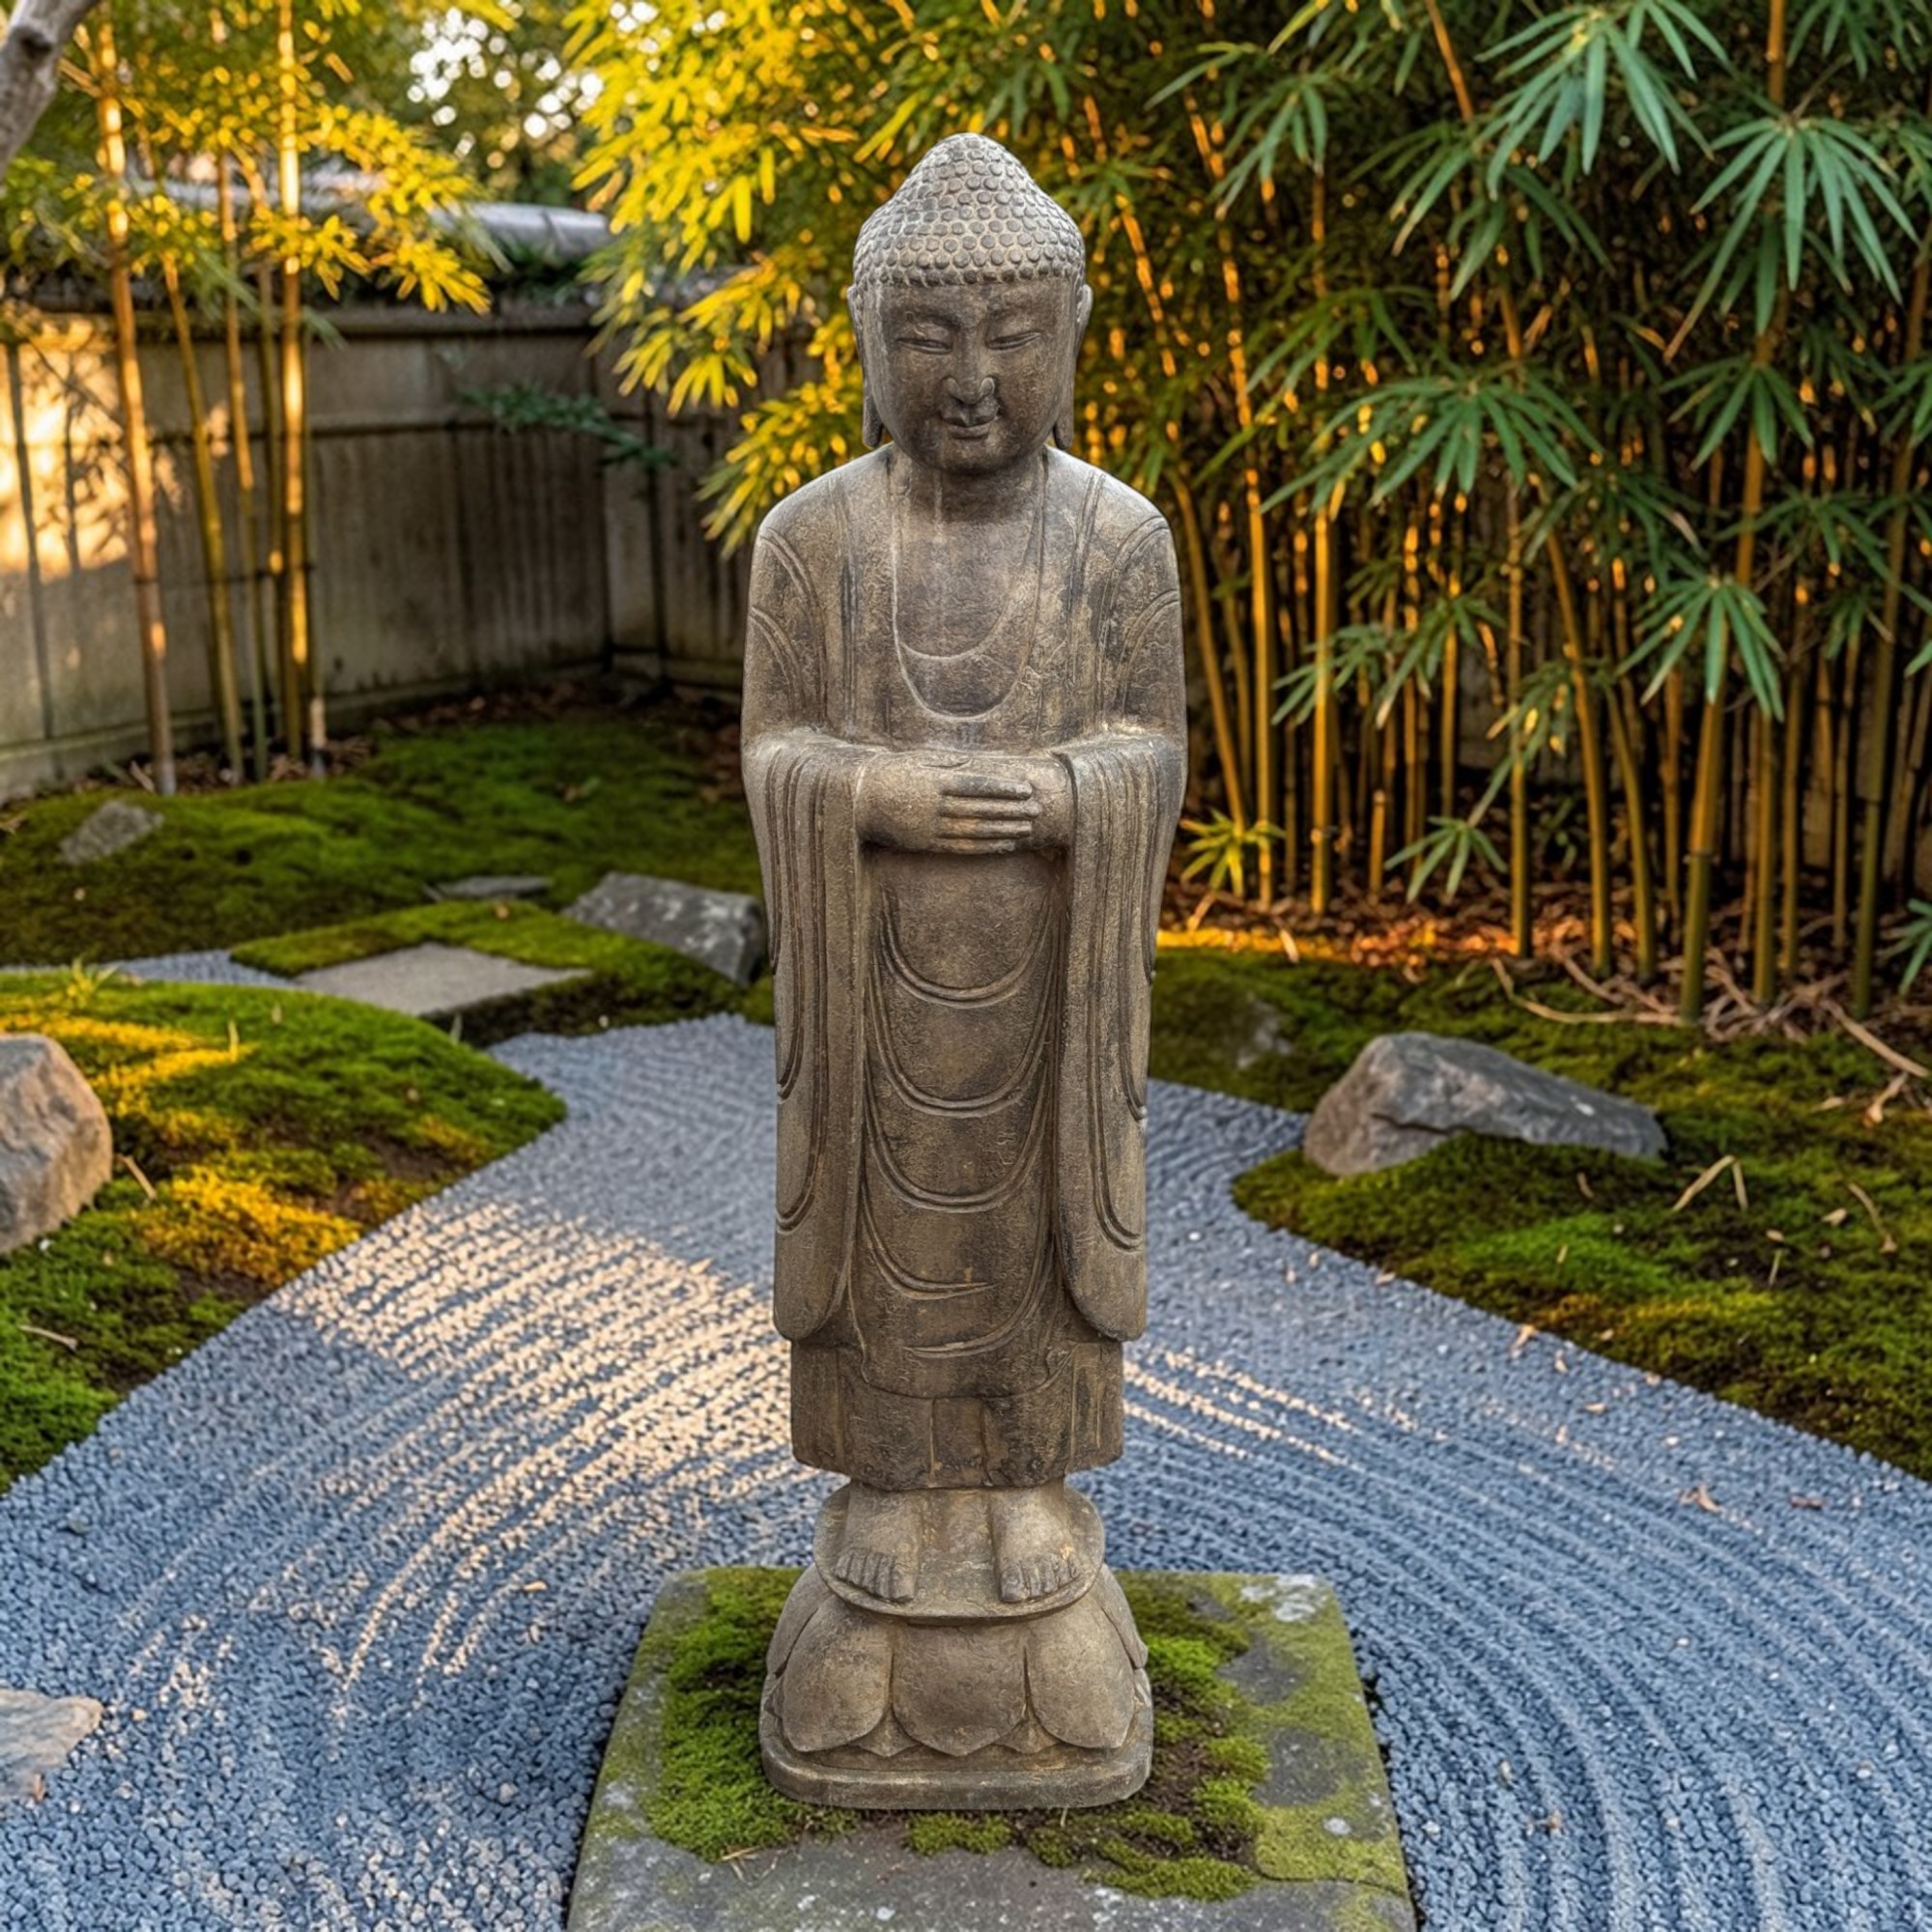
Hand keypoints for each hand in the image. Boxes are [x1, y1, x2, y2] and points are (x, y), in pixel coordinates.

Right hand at [857, 754, 1042, 854]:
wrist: (858, 801)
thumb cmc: (889, 774)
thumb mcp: (916, 760)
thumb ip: (945, 763)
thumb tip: (972, 764)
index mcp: (936, 782)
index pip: (978, 786)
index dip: (1004, 788)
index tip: (1026, 789)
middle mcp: (936, 807)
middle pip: (982, 809)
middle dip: (1012, 810)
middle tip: (1037, 810)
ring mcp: (932, 828)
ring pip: (976, 831)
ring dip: (1005, 830)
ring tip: (1027, 828)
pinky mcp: (927, 844)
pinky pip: (962, 848)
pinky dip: (986, 847)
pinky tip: (1005, 845)